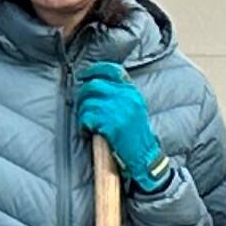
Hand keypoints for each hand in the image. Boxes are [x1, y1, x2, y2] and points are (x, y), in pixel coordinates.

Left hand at [71, 61, 167, 182]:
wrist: (144, 155)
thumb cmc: (134, 133)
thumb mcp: (132, 108)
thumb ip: (118, 94)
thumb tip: (92, 82)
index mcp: (132, 91)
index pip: (111, 70)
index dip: (93, 70)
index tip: (83, 76)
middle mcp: (127, 97)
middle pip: (93, 85)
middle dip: (82, 96)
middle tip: (82, 108)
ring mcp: (120, 109)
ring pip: (87, 102)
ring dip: (83, 114)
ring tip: (89, 124)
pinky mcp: (112, 123)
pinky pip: (87, 118)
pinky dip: (84, 125)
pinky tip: (90, 131)